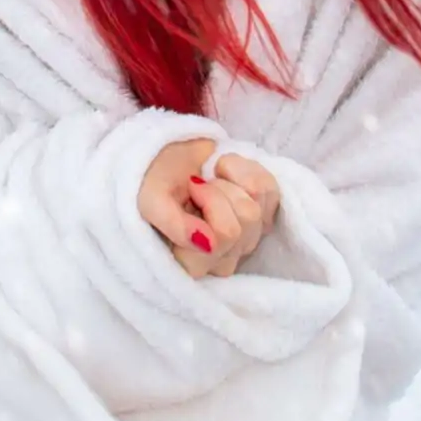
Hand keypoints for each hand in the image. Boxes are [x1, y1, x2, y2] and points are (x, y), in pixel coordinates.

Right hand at [138, 138, 280, 278]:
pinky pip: (272, 193)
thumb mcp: (149, 198)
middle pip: (246, 219)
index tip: (189, 187)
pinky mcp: (263, 220)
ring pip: (259, 208)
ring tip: (211, 178)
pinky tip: (228, 174)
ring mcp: (246, 241)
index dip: (210, 201)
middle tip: (199, 183)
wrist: (166, 156)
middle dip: (221, 188)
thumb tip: (207, 244)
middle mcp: (222, 259)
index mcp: (191, 263)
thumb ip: (171, 224)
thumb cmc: (155, 179)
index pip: (222, 236)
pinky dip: (249, 171)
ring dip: (234, 179)